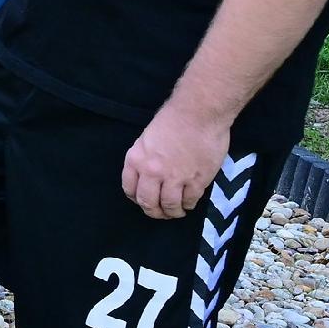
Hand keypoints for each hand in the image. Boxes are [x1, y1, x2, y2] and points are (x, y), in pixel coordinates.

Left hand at [123, 102, 229, 219]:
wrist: (198, 113)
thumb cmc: (173, 120)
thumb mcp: (146, 139)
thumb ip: (144, 159)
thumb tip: (147, 177)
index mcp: (136, 160)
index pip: (130, 189)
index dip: (137, 199)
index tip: (144, 201)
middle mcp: (151, 172)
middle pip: (148, 203)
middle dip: (154, 212)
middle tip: (161, 213)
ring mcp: (174, 178)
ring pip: (169, 206)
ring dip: (173, 212)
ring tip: (177, 211)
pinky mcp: (196, 180)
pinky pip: (190, 200)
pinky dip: (189, 205)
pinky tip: (190, 203)